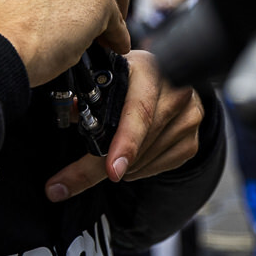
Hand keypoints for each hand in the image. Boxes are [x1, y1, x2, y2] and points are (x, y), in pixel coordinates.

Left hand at [44, 50, 204, 201]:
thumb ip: (89, 92)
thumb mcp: (108, 74)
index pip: (140, 112)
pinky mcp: (191, 141)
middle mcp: (176, 93)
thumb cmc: (129, 78)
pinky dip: (136, 169)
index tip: (111, 170)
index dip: (125, 143)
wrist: (167, 79)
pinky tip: (128, 156)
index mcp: (150, 70)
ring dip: (119, 166)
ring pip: (144, 161)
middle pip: (139, 143)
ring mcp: (189, 118)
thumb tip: (71, 110)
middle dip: (99, 167)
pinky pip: (157, 168)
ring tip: (107, 153)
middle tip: (63, 185)